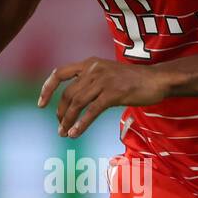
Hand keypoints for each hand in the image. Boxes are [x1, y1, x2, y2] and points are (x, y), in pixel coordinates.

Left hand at [38, 58, 170, 136]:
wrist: (157, 80)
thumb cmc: (133, 80)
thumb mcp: (107, 74)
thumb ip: (90, 82)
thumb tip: (73, 100)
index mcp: (90, 63)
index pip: (59, 73)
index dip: (47, 89)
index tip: (41, 104)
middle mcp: (94, 69)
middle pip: (68, 94)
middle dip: (60, 113)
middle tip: (60, 127)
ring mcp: (103, 81)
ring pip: (77, 104)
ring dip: (68, 121)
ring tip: (64, 134)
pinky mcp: (113, 93)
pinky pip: (91, 111)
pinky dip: (81, 124)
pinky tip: (75, 134)